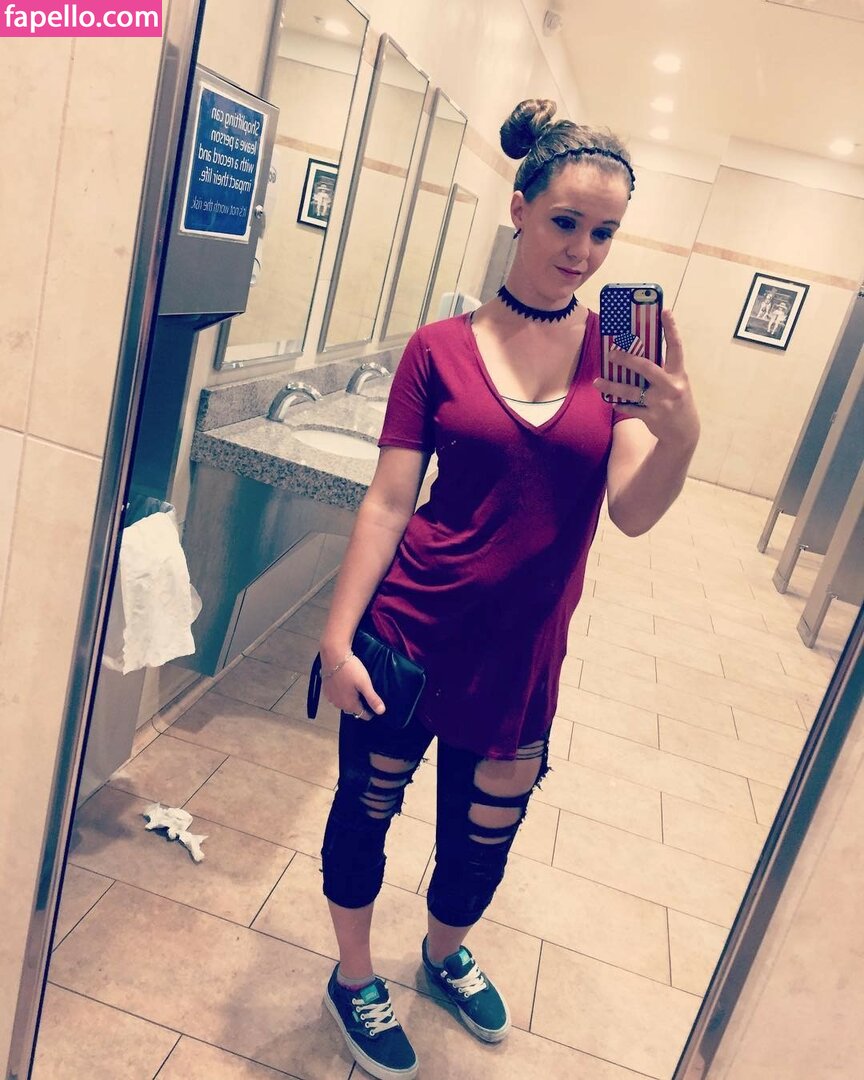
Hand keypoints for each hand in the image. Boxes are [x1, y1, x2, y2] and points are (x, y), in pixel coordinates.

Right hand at [320, 651, 385, 719]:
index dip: (370, 712)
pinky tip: (345, 685)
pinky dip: (341, 694)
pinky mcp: (326, 689)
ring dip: (349, 700)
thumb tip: (381, 712)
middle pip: (352, 710)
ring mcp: (330, 697)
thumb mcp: (365, 683)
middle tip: (365, 695)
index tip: (374, 706)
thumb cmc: (351, 669)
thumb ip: (372, 698)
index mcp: (349, 704)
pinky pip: (335, 697)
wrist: (333, 655)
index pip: (362, 715)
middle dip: (359, 705)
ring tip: (356, 690)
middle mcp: (338, 704)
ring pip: (343, 703)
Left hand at [594, 310, 699, 449]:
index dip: (671, 328)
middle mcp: (671, 386)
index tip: (664, 311)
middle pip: (647, 368)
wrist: (683, 433)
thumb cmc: (676, 401)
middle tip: (611, 352)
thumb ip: (662, 369)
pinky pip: (630, 408)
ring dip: (612, 386)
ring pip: (632, 391)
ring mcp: (661, 403)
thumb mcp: (676, 383)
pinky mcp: (652, 417)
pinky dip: (620, 404)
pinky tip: (612, 401)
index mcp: (679, 374)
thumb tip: (636, 353)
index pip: (676, 347)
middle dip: (627, 359)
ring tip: (597, 382)